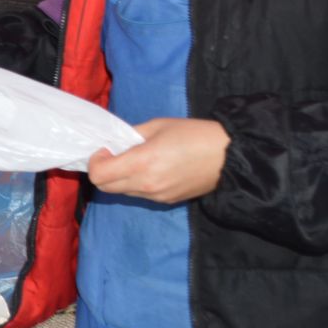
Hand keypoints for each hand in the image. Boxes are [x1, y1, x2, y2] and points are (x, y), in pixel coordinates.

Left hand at [87, 118, 229, 203]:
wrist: (231, 157)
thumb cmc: (195, 135)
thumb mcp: (158, 126)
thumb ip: (131, 135)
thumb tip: (114, 143)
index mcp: (142, 163)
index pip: (98, 175)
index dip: (96, 161)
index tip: (106, 149)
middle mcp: (146, 185)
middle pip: (105, 187)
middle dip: (104, 170)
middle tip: (116, 154)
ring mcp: (157, 196)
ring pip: (122, 192)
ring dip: (120, 178)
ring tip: (137, 160)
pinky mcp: (167, 201)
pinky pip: (140, 194)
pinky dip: (136, 183)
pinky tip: (152, 169)